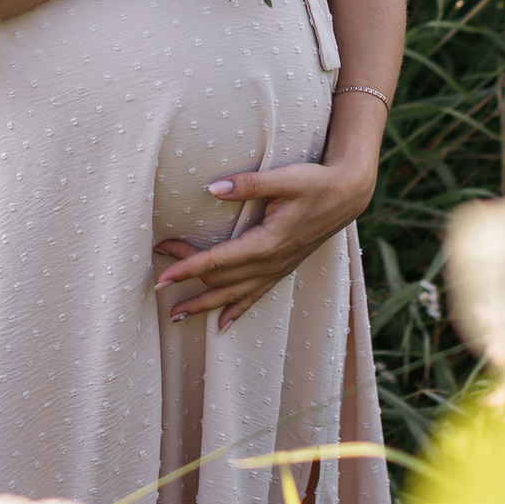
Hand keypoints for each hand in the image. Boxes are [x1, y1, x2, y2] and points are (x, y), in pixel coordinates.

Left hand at [152, 155, 377, 330]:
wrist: (348, 195)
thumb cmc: (316, 183)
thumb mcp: (285, 178)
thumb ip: (249, 184)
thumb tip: (213, 188)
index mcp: (267, 243)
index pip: (218, 261)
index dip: (187, 268)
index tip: (161, 275)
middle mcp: (270, 263)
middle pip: (220, 280)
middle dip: (187, 281)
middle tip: (156, 281)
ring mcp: (277, 270)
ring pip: (234, 296)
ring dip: (204, 306)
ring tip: (176, 315)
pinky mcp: (282, 269)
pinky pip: (255, 297)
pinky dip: (236, 311)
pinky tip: (221, 324)